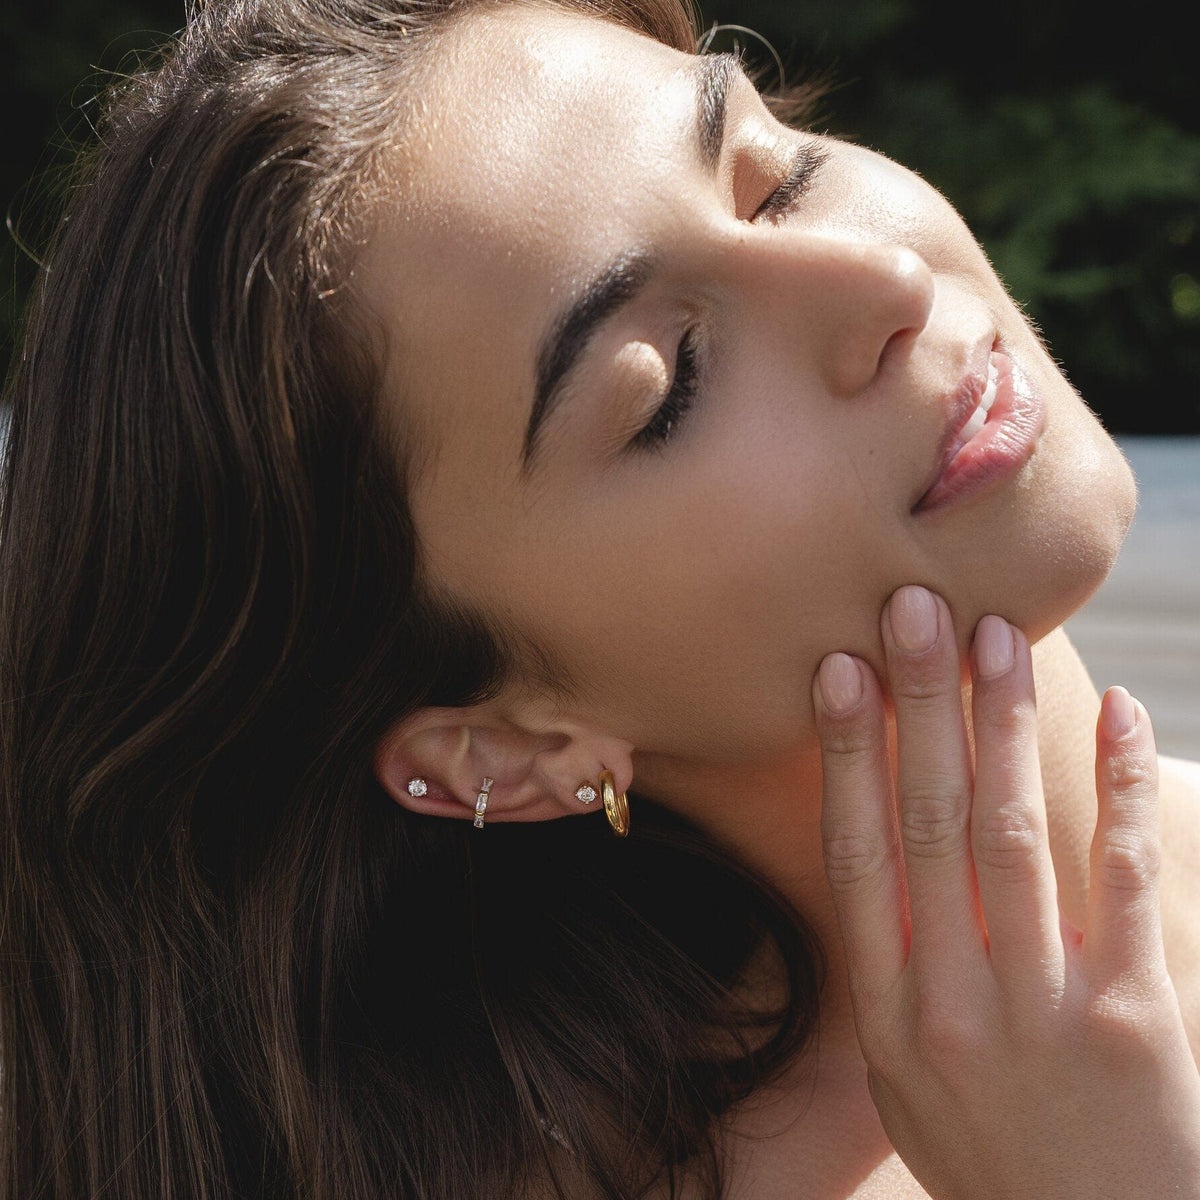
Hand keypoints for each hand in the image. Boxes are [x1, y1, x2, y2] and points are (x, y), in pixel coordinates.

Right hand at [813, 585, 1199, 1199]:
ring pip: (1013, 839)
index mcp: (888, 1013)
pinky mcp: (1135, 1022)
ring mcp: (1043, 1012)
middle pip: (929, 826)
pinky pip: (1126, 885)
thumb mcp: (902, 1083)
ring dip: (1001, 729)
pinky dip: (1118, 791)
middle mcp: (952, 1004)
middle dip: (920, 708)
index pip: (857, 857)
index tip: (838, 671)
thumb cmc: (989, 1157)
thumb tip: (878, 863)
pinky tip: (1120, 714)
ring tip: (990, 641)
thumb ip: (889, 975)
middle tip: (912, 609)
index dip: (847, 756)